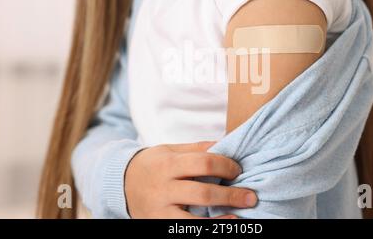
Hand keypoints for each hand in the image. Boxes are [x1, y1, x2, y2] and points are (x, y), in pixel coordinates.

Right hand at [125, 141, 256, 218]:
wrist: (120, 184)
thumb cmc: (152, 164)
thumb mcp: (170, 150)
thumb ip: (197, 148)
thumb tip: (226, 142)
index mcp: (168, 164)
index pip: (203, 162)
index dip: (225, 165)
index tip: (238, 170)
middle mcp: (163, 188)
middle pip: (203, 192)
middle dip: (231, 195)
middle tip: (251, 196)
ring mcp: (159, 210)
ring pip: (193, 219)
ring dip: (221, 221)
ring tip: (241, 218)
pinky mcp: (158, 224)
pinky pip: (184, 230)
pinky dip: (204, 230)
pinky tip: (220, 227)